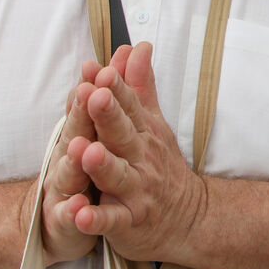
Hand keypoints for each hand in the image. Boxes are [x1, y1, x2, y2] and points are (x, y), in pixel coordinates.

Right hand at [23, 76, 99, 264]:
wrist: (60, 221)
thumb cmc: (86, 167)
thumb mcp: (101, 128)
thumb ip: (117, 90)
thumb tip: (131, 48)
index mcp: (82, 134)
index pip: (88, 108)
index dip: (95, 90)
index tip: (103, 68)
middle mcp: (69, 157)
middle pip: (75, 133)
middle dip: (82, 114)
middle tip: (91, 94)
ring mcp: (64, 190)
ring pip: (69, 175)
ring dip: (75, 162)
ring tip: (84, 149)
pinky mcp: (65, 222)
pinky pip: (70, 219)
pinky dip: (75, 215)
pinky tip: (80, 211)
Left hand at [72, 43, 202, 262]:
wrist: (188, 217)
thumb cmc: (160, 165)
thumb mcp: (152, 122)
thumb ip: (139, 86)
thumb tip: (136, 46)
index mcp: (142, 131)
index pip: (128, 104)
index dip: (114, 88)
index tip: (99, 70)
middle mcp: (141, 157)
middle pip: (122, 133)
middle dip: (108, 115)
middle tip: (95, 96)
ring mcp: (136, 190)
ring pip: (117, 176)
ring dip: (102, 164)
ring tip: (85, 152)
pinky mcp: (128, 222)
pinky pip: (111, 221)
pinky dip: (96, 220)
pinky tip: (80, 215)